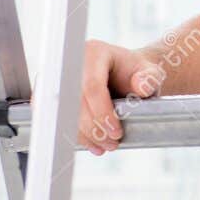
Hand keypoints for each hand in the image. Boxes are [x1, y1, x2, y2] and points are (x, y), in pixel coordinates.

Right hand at [27, 39, 164, 155]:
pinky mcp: (48, 93)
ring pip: (61, 113)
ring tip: (104, 146)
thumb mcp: (150, 72)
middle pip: (74, 102)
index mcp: (95, 52)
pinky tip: (90, 143)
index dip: (102, 113)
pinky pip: (54, 117)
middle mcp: (71, 62)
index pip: (92, 86)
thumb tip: (142, 87)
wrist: (123, 74)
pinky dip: (72, 133)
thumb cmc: (136, 73)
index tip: (117, 133)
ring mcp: (56, 78)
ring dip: (83, 135)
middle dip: (93, 129)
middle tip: (112, 144)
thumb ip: (150, 79)